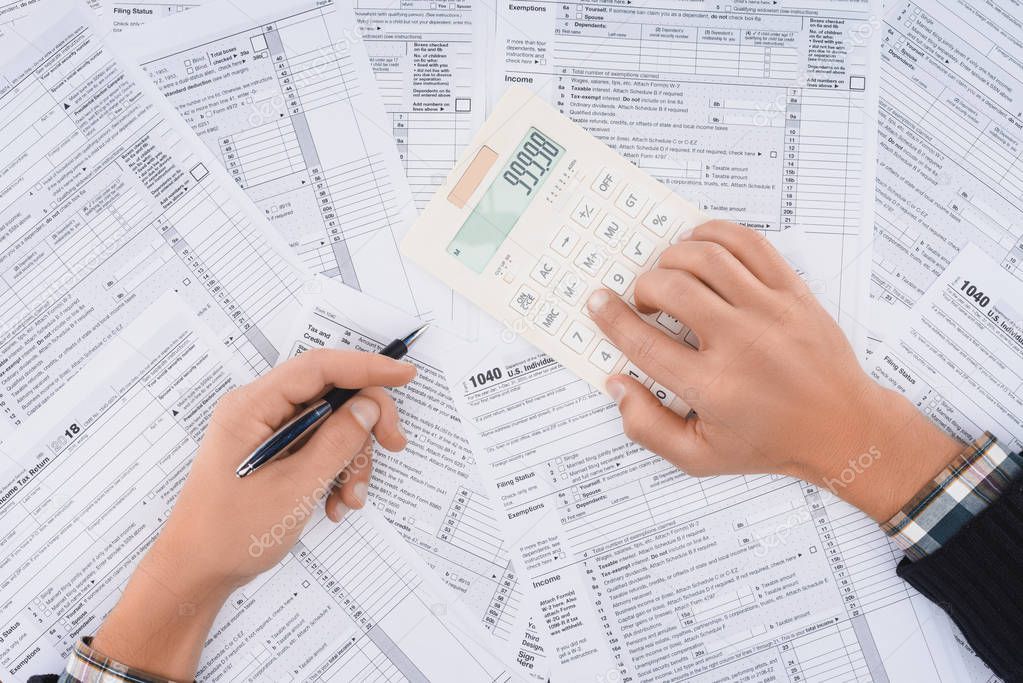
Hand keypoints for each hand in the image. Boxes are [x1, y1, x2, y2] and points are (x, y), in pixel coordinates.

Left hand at [92, 349, 414, 679]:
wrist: (196, 574)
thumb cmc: (231, 534)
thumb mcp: (295, 488)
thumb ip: (336, 442)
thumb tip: (368, 406)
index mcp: (252, 407)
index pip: (319, 368)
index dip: (367, 367)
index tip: (405, 374)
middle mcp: (259, 411)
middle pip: (331, 394)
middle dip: (365, 423)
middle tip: (393, 446)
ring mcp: (266, 433)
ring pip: (331, 425)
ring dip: (351, 459)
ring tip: (349, 497)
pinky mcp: (275, 454)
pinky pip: (319, 448)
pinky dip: (336, 472)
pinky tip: (334, 503)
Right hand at [587, 220, 960, 521]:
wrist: (844, 429)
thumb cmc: (770, 442)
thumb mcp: (700, 457)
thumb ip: (647, 428)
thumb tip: (617, 385)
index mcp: (714, 388)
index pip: (646, 344)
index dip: (613, 318)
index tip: (598, 303)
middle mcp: (741, 345)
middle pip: (672, 289)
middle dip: (643, 287)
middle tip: (643, 301)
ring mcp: (771, 312)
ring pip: (707, 258)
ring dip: (674, 258)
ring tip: (670, 275)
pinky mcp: (794, 292)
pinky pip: (750, 244)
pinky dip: (716, 235)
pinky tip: (701, 247)